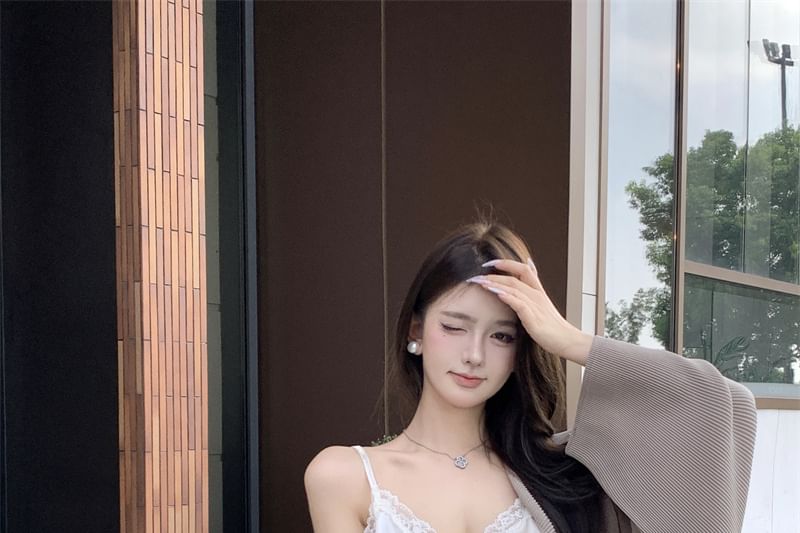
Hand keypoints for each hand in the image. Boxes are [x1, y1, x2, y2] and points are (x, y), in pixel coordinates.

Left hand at [467, 258, 591, 364]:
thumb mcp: (542, 304)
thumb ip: (533, 289)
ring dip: (496, 284)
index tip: (490, 262)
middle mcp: (536, 295)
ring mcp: (535, 305)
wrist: (567, 340)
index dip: (506, 263)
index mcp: (538, 291)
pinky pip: (519, 304)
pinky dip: (508, 297)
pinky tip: (497, 293)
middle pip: (514, 278)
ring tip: (481, 282)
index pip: (523, 269)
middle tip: (476, 275)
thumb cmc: (552, 325)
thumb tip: (529, 267)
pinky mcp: (533, 318)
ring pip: (514, 288)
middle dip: (494, 275)